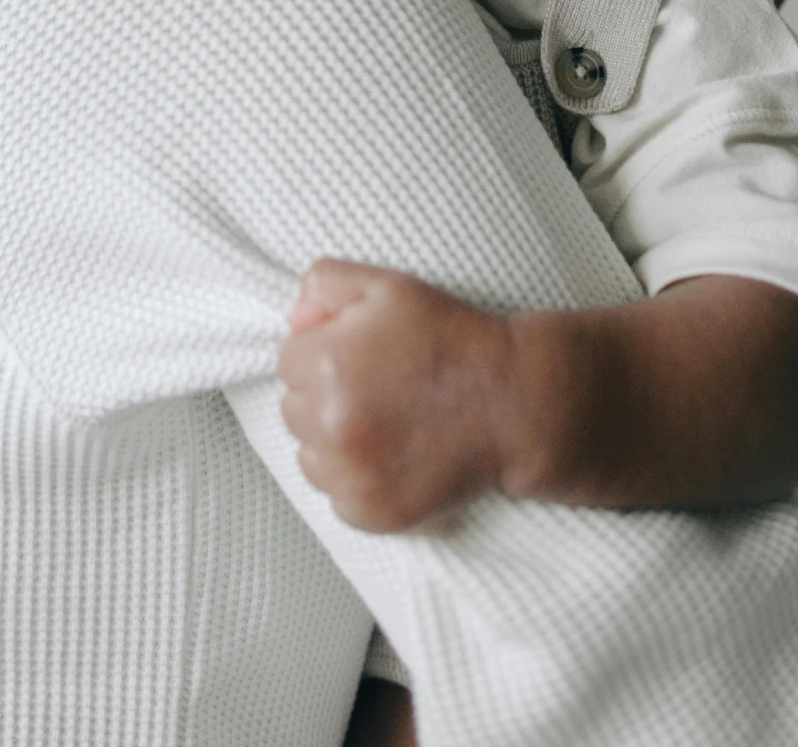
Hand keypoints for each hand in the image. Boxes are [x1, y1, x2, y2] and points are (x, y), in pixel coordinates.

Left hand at [277, 259, 511, 531]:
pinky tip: (389, 458)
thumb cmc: (447, 336)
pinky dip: (355, 482)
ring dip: (332, 442)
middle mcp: (331, 424)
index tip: (358, 356)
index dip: (323, 352)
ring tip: (380, 424)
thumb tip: (293, 320)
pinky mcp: (372, 514)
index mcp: (327, 363)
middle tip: (373, 389)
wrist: (509, 400)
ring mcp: (352, 476)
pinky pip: (337, 499)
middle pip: (294, 409)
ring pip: (309, 457)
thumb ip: (324, 283)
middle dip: (322, 396)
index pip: (288, 359)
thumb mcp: (387, 286)